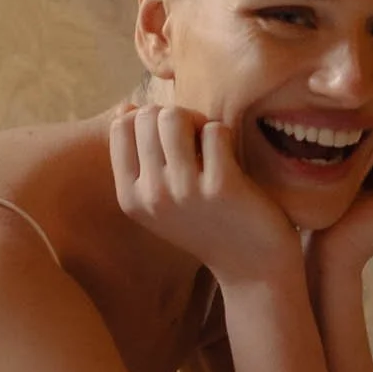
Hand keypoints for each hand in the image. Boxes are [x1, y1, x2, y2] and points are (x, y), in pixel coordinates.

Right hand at [111, 99, 302, 288]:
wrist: (251, 265)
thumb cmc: (207, 222)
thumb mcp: (160, 199)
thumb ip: (139, 158)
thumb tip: (126, 105)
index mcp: (129, 197)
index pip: (122, 126)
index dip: (150, 120)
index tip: (172, 141)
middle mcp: (150, 195)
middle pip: (149, 116)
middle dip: (177, 117)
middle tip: (197, 141)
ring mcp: (184, 191)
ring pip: (175, 116)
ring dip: (198, 122)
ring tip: (211, 145)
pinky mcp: (219, 186)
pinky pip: (214, 131)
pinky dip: (225, 136)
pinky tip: (231, 160)